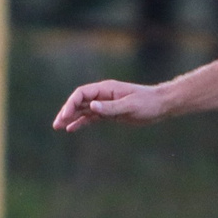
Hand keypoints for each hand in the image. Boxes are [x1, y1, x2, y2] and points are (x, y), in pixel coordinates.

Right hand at [52, 79, 166, 131]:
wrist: (161, 105)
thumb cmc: (148, 103)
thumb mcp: (130, 106)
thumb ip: (110, 107)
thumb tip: (92, 106)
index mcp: (106, 89)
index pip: (82, 94)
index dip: (71, 104)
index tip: (65, 116)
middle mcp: (103, 95)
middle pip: (79, 101)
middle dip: (66, 112)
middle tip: (56, 124)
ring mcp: (105, 104)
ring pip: (83, 110)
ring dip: (71, 118)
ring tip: (58, 127)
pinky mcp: (110, 113)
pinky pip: (91, 117)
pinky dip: (81, 122)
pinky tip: (72, 129)